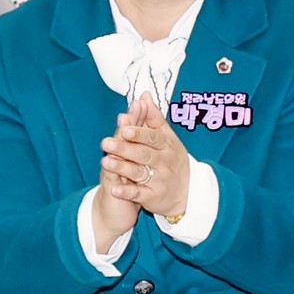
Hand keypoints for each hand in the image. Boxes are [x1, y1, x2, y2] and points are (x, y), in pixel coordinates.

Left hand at [100, 94, 194, 222]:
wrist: (187, 192)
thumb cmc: (172, 159)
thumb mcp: (168, 138)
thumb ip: (154, 118)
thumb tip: (144, 96)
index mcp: (167, 146)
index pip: (153, 138)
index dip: (139, 133)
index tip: (124, 128)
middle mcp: (164, 163)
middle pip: (144, 154)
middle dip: (125, 149)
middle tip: (106, 142)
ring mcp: (158, 180)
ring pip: (139, 173)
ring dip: (122, 168)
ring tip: (105, 161)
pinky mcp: (152, 196)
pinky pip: (138, 194)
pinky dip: (126, 192)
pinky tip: (113, 188)